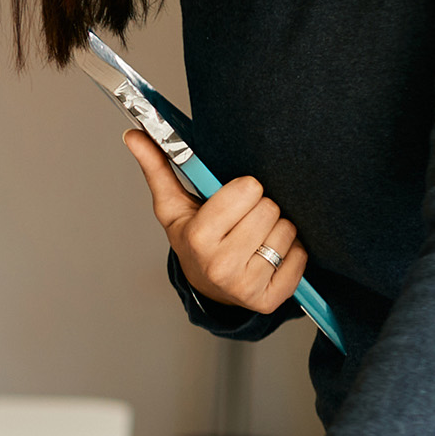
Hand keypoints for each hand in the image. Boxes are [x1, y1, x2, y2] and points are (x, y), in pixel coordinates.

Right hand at [124, 130, 307, 312]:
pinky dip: (291, 253)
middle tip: (243, 221)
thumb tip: (134, 135)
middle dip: (260, 209)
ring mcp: (246, 285)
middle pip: (270, 209)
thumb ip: (158, 167)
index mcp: (197, 236)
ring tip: (255, 239)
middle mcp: (220, 264)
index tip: (233, 200)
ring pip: (287, 230)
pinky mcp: (270, 300)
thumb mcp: (173, 206)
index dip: (243, 190)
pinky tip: (269, 256)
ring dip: (276, 231)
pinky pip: (300, 256)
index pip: (248, 189)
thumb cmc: (192, 238)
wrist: (206, 286)